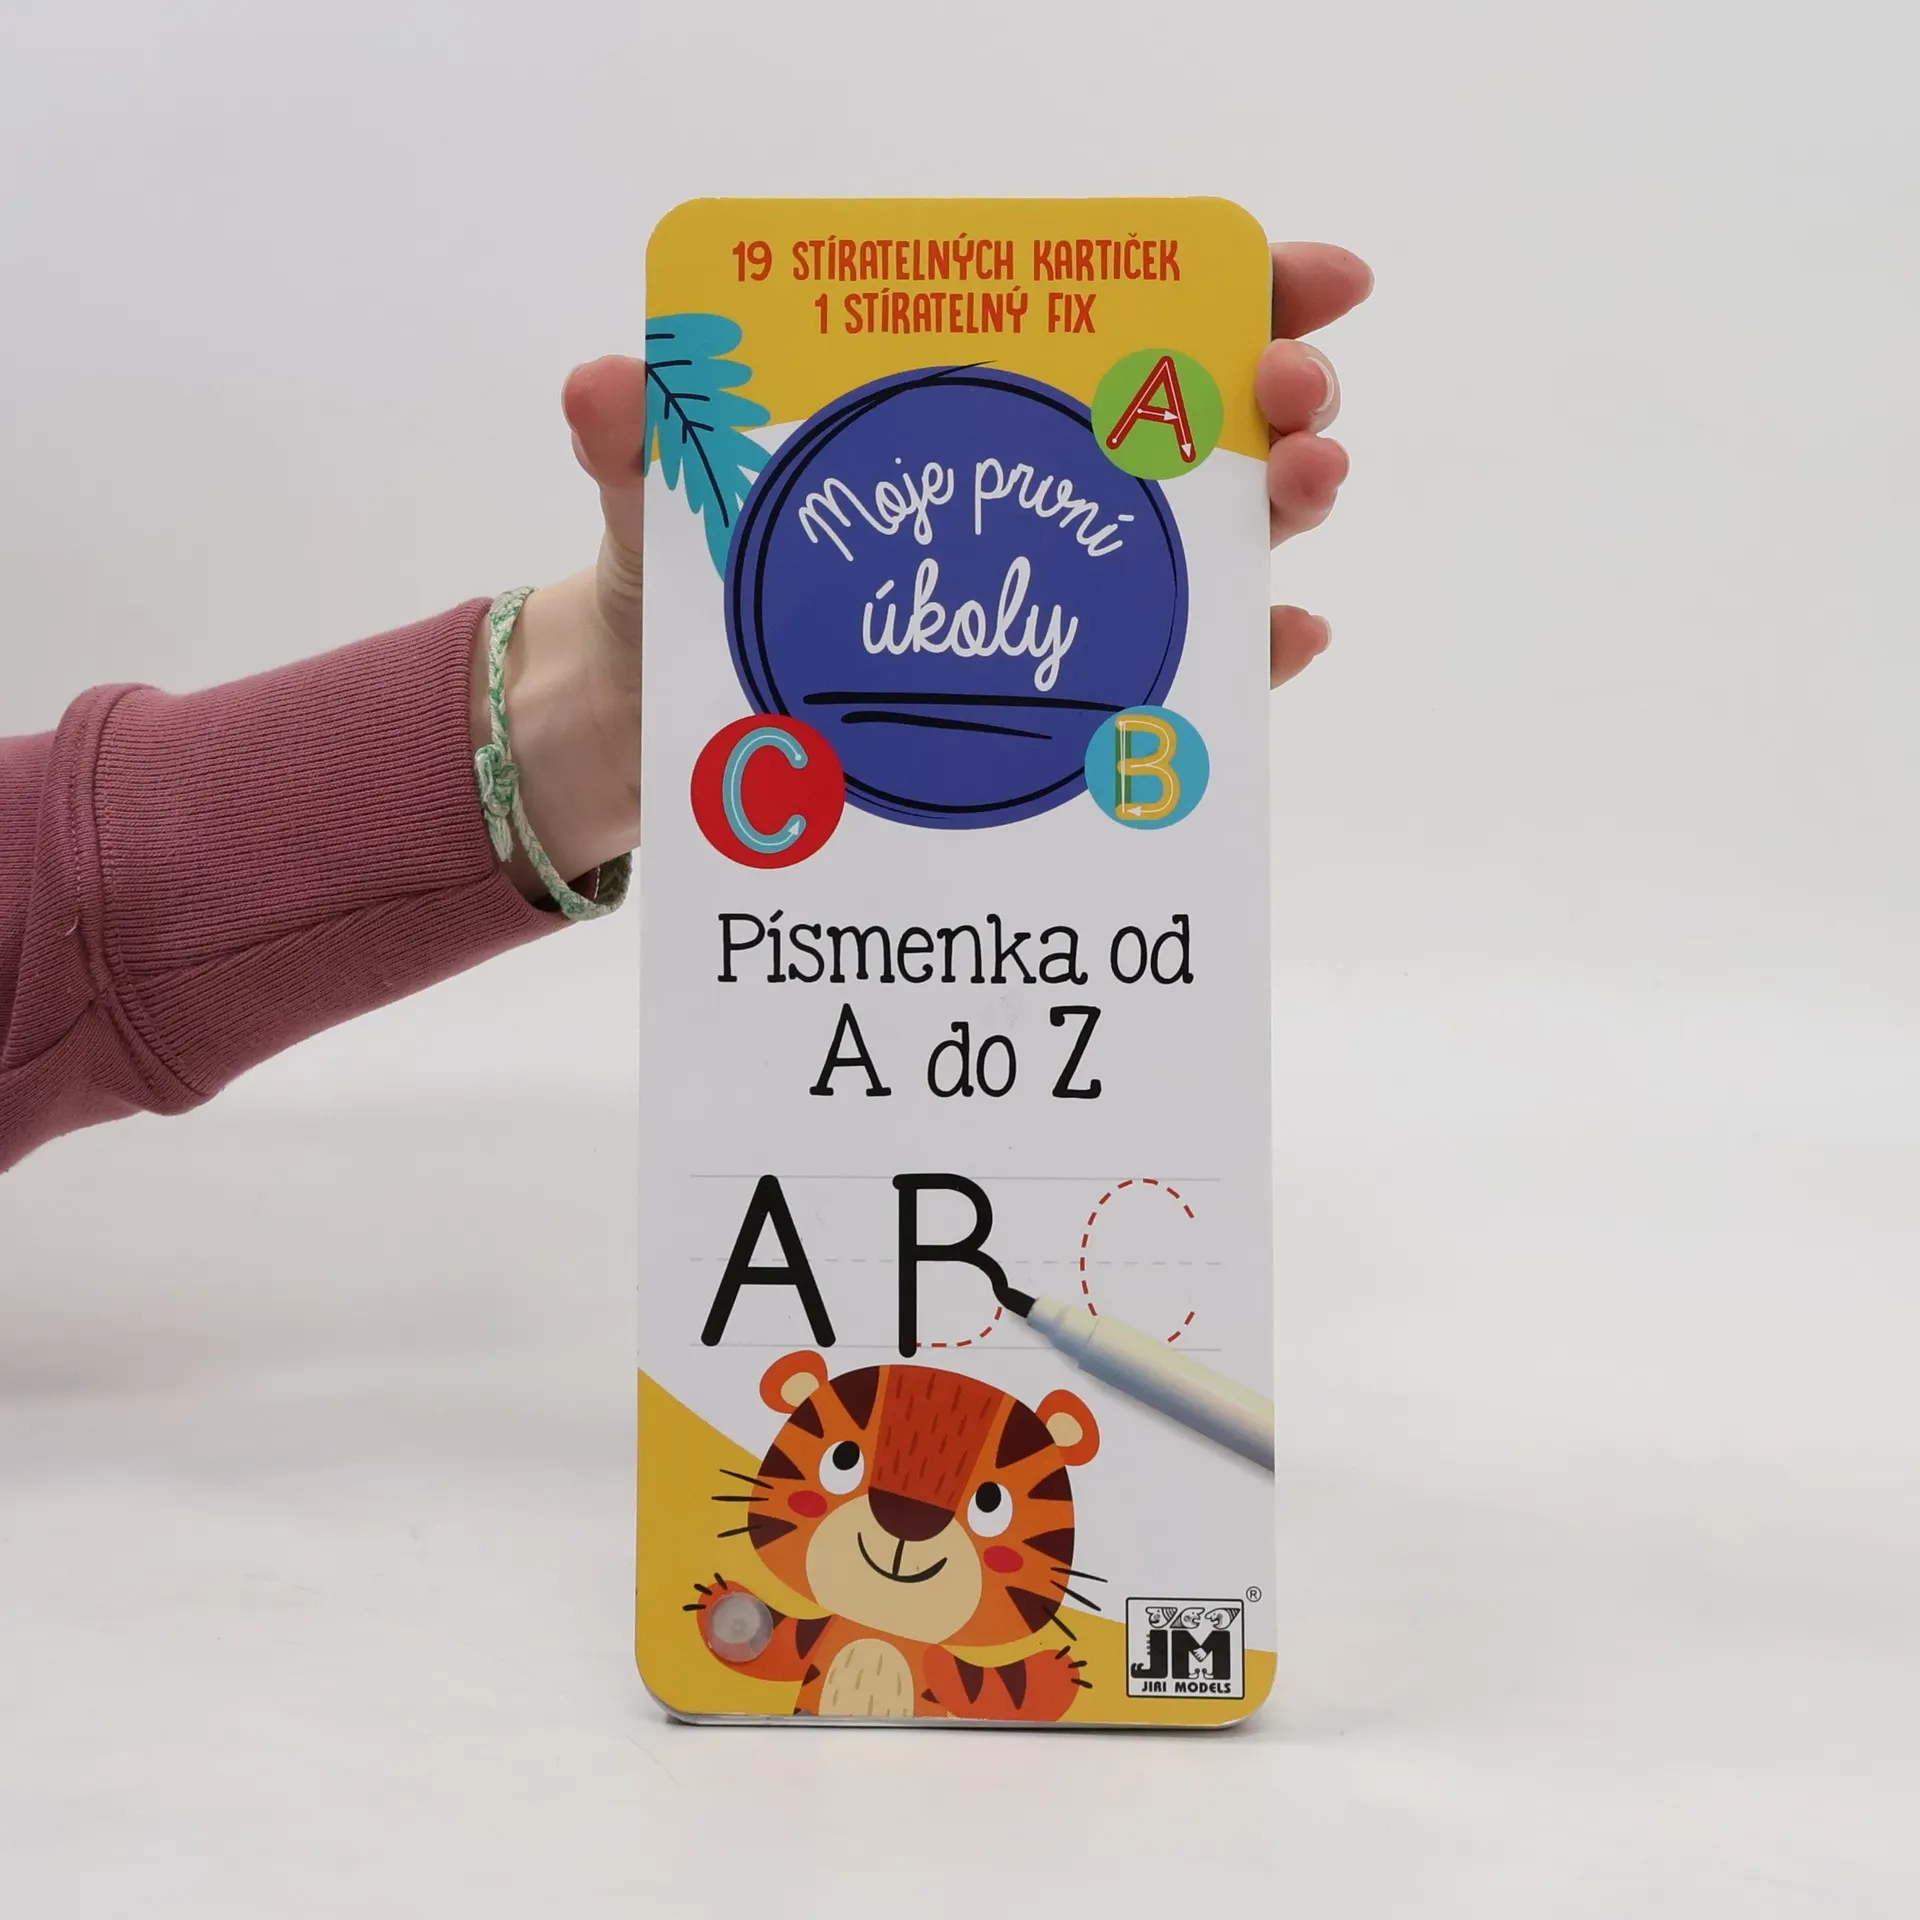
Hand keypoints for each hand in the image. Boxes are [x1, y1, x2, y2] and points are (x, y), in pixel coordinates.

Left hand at [487, 236, 1369, 897]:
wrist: (658, 730)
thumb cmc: (670, 594)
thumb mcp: (653, 507)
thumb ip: (638, 447)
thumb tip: (607, 385)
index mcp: (953, 410)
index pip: (1111, 322)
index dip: (1226, 285)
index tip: (1297, 274)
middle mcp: (1025, 494)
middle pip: (1191, 424)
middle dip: (1273, 393)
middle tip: (1294, 401)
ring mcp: (1049, 602)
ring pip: (1203, 542)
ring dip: (1281, 510)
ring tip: (1306, 492)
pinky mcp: (1054, 706)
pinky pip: (1169, 680)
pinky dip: (1244, 664)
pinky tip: (1284, 645)